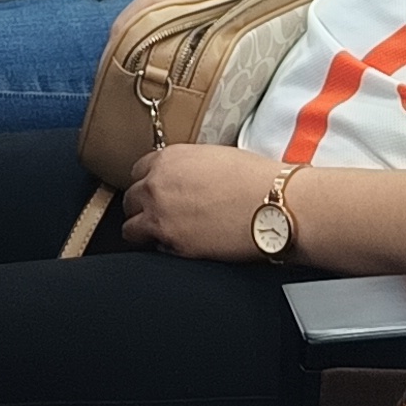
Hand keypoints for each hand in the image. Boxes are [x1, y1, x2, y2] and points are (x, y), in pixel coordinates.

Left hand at [114, 133, 273, 260]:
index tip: (156, 191)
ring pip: (130, 228)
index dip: (149, 182)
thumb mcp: (214, 157)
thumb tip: (183, 178)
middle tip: (161, 214)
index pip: (137, 171)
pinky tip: (183, 245)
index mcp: (168, 159)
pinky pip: (154, 249)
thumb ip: (187, 166)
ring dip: (143, 230)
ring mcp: (160, 217)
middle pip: (130, 199)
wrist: (274, 204)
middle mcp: (157, 186)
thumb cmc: (256, 179)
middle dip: (143, 207)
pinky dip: (163, 248)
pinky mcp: (173, 244)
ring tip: (164, 233)